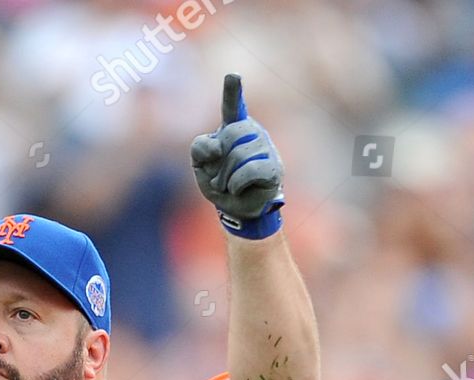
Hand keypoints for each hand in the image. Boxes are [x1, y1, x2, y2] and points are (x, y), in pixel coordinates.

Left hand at [190, 75, 283, 239]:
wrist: (237, 209)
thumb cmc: (220, 183)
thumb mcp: (201, 165)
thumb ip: (200, 148)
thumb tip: (219, 148)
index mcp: (233, 127)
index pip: (232, 106)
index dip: (232, 91)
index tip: (233, 76)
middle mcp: (252, 131)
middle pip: (228, 136)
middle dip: (218, 163)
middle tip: (220, 176)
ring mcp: (265, 147)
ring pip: (237, 156)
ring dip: (226, 178)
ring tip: (230, 185)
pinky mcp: (274, 167)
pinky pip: (248, 171)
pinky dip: (237, 185)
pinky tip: (241, 189)